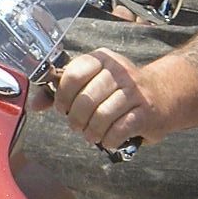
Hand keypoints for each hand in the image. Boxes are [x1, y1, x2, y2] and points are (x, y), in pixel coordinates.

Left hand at [37, 47, 175, 151]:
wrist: (163, 94)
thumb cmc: (117, 91)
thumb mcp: (90, 82)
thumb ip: (60, 91)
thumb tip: (34, 104)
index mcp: (102, 59)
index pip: (74, 73)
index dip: (62, 96)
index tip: (62, 107)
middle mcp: (120, 71)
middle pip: (86, 99)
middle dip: (76, 119)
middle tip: (77, 126)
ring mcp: (135, 91)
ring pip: (102, 116)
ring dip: (92, 132)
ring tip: (92, 134)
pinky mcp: (146, 112)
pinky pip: (119, 130)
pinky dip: (109, 139)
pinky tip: (108, 139)